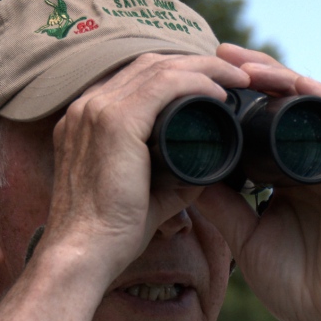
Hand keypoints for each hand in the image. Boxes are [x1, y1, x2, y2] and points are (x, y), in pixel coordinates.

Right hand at [39, 53, 248, 277]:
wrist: (83, 256)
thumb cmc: (109, 236)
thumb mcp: (144, 196)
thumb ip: (171, 180)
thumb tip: (205, 171)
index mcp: (86, 120)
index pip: (136, 78)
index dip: (178, 73)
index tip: (214, 85)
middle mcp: (86, 106)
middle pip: (149, 64)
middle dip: (197, 63)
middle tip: (234, 77)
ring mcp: (97, 110)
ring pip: (159, 67)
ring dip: (205, 67)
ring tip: (238, 79)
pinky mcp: (115, 122)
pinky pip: (164, 85)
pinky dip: (197, 82)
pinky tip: (220, 92)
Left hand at [196, 44, 320, 320]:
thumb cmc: (297, 284)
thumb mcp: (244, 237)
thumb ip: (221, 205)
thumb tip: (183, 171)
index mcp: (285, 177)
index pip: (260, 124)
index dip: (234, 100)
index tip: (199, 83)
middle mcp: (309, 163)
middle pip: (284, 103)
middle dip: (252, 74)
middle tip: (216, 54)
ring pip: (310, 101)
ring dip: (278, 75)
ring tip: (242, 62)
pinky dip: (314, 94)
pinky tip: (285, 82)